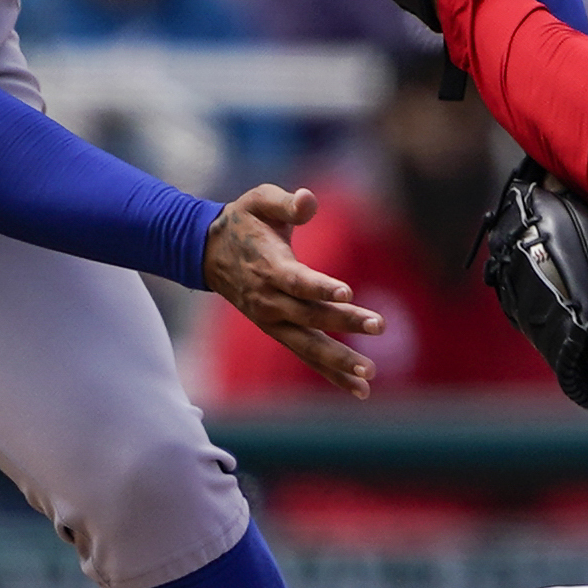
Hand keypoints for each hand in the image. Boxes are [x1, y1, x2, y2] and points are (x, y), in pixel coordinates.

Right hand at [202, 186, 382, 396]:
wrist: (208, 252)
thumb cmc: (243, 221)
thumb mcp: (259, 200)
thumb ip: (286, 202)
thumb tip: (308, 199)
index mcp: (268, 267)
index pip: (296, 281)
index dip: (320, 286)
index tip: (347, 291)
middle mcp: (269, 300)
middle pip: (310, 316)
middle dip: (345, 321)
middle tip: (379, 325)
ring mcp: (272, 321)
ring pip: (308, 346)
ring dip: (339, 361)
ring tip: (370, 374)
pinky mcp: (278, 331)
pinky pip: (306, 355)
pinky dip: (332, 374)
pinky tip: (359, 389)